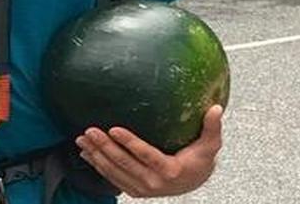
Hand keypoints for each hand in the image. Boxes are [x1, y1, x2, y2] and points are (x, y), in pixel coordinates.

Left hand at [75, 105, 223, 197]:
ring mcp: (142, 188)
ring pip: (114, 172)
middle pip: (124, 164)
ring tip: (82, 140)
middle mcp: (153, 182)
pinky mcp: (134, 190)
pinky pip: (112, 178)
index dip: (129, 143)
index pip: (146, 155)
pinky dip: (98, 166)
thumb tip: (217, 108)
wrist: (193, 182)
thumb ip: (212, 127)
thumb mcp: (211, 144)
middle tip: (90, 131)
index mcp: (170, 170)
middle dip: (104, 147)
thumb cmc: (201, 159)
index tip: (114, 129)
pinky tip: (86, 153)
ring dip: (96, 156)